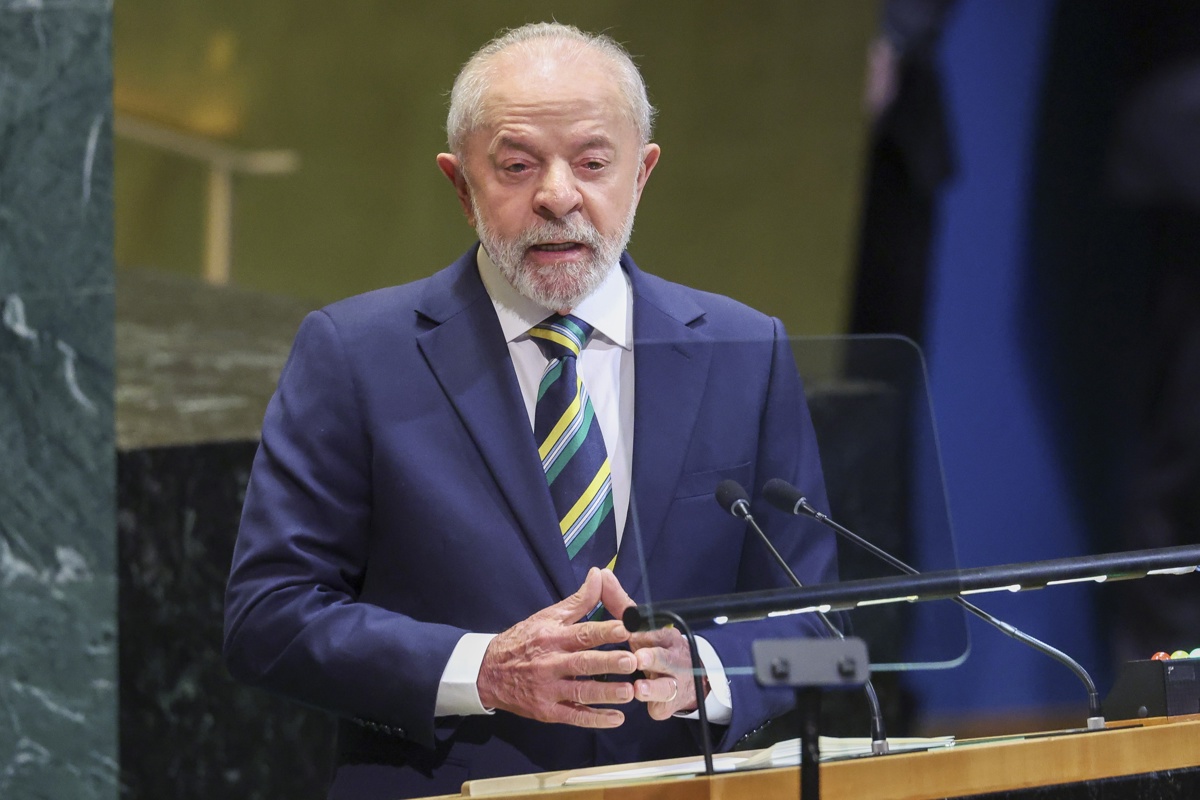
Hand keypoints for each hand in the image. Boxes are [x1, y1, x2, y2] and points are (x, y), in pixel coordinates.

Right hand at [477, 568, 635, 727]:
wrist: (487, 671)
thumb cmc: (523, 640)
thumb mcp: (547, 617)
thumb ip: (578, 600)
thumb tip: (599, 574)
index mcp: (552, 638)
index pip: (581, 634)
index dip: (604, 631)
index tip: (626, 629)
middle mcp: (550, 664)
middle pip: (582, 663)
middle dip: (608, 663)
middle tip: (633, 661)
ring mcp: (548, 690)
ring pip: (580, 692)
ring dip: (606, 693)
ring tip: (630, 692)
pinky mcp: (546, 712)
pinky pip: (574, 716)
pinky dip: (595, 719)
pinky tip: (617, 718)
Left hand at [599, 570, 702, 719]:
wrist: (686, 676)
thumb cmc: (653, 646)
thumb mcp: (639, 625)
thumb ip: (619, 603)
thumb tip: (601, 573)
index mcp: (662, 635)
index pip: (653, 630)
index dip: (642, 631)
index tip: (630, 628)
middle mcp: (671, 656)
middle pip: (663, 656)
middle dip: (652, 657)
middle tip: (637, 658)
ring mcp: (672, 680)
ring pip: (666, 684)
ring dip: (653, 687)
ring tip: (639, 689)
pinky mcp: (669, 702)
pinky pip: (664, 706)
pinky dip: (658, 707)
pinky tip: (652, 710)